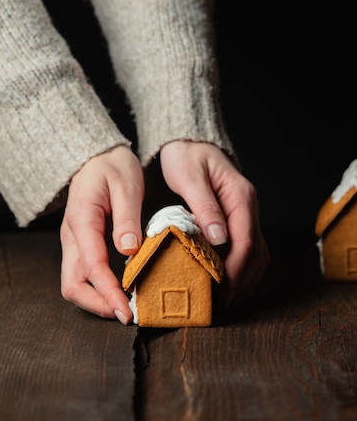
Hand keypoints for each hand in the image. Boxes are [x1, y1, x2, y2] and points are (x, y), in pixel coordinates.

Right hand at [60, 145, 143, 323]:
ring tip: (125, 306)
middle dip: (97, 305)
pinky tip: (120, 290)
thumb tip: (129, 252)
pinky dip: (97, 288)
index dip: (109, 293)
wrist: (96, 154)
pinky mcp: (80, 243)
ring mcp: (73, 240)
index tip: (128, 311)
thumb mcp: (126, 185)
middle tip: (126, 315)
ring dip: (96, 300)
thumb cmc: (112, 165)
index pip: (92, 267)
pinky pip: (82, 273)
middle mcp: (71, 235)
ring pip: (74, 282)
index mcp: (82, 219)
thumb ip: (127, 218)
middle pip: (72, 284)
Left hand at [160, 140, 269, 304]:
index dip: (235, 269)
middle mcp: (249, 205)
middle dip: (241, 279)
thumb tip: (218, 238)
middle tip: (221, 302)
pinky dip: (243, 267)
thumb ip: (204, 206)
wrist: (188, 141)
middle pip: (256, 251)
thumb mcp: (189, 176)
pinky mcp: (239, 217)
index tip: (220, 290)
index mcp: (240, 195)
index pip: (245, 240)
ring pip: (258, 252)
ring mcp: (247, 212)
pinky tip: (228, 280)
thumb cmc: (185, 156)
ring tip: (226, 298)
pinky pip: (249, 247)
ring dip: (245, 277)